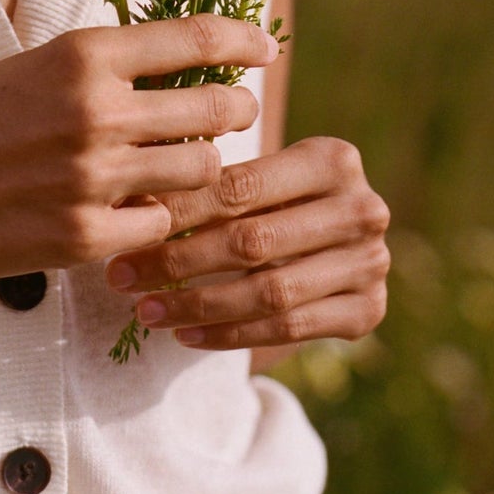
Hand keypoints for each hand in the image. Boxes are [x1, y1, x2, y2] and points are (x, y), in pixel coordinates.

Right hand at [0, 16, 276, 282]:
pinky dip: (156, 219)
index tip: (264, 47)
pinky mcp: (85, 237)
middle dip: (235, 110)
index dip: (241, 41)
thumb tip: (178, 66)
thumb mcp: (35, 66)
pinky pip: (160, 226)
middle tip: (234, 112)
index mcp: (83, 55)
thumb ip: (104, 69)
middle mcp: (97, 110)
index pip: (193, 40)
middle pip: (215, 109)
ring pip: (199, 172)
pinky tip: (131, 210)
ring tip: (180, 165)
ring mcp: (94, 178)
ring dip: (199, 168)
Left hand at [103, 135, 389, 350]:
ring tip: (145, 310)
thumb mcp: (259, 175)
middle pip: (253, 242)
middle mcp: (363, 208)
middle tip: (122, 274)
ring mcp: (371, 263)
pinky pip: (290, 329)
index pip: (242, 187)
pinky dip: (231, 335)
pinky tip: (186, 335)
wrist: (337, 241)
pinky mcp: (369, 311)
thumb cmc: (277, 197)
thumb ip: (211, 181)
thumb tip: (128, 201)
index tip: (124, 224)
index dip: (179, 209)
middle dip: (178, 260)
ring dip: (198, 305)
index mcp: (333, 158)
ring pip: (269, 292)